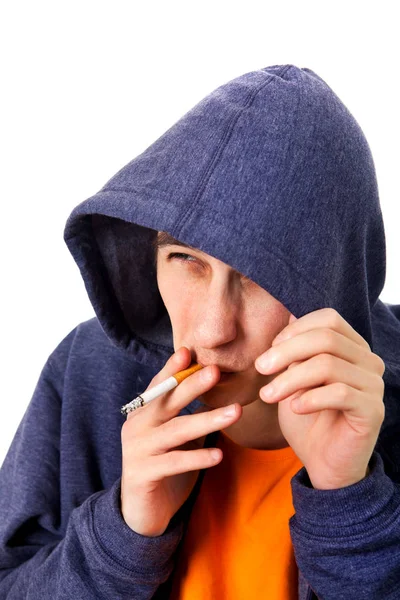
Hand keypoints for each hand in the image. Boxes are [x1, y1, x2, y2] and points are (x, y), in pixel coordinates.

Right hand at [120, 347, 240, 535]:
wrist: (142, 511)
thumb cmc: (164, 466)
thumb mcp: (176, 436)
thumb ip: (188, 415)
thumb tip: (217, 389)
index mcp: (143, 413)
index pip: (159, 386)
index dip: (172, 369)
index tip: (189, 352)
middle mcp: (136, 427)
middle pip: (167, 402)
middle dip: (192, 385)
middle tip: (216, 371)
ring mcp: (137, 450)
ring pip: (175, 431)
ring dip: (206, 420)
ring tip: (235, 412)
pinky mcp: (142, 474)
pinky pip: (174, 462)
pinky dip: (197, 458)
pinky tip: (218, 455)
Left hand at [255, 308, 385, 489]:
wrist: (322, 462)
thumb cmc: (306, 416)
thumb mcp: (294, 377)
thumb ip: (296, 350)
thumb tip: (289, 315)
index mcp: (353, 347)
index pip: (329, 319)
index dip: (296, 330)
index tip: (270, 349)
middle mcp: (369, 361)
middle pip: (326, 338)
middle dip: (286, 351)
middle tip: (260, 368)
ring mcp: (374, 385)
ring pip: (328, 365)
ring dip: (290, 379)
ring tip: (268, 395)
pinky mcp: (373, 410)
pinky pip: (340, 393)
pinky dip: (310, 398)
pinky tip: (293, 408)